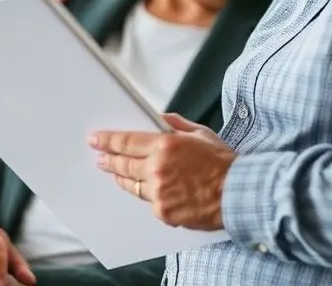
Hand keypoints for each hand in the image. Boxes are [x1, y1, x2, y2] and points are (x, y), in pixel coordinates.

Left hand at [90, 113, 235, 229]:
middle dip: (109, 160)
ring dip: (121, 178)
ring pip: (132, 185)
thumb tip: (159, 120)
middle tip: (100, 157)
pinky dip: (147, 194)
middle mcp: (157, 169)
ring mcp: (159, 193)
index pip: (127, 142)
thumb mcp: (200, 133)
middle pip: (124, 165)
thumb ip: (176, 125)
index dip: (107, 140)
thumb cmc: (221, 162)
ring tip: (115, 173)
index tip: (95, 139)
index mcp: (165, 146)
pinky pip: (148, 202)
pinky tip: (145, 189)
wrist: (237, 193)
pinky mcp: (164, 213)